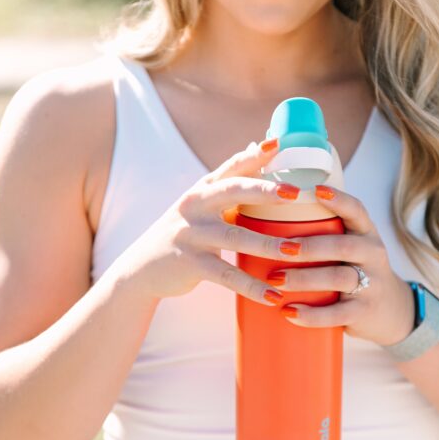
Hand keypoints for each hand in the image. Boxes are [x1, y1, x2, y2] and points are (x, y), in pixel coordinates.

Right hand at [113, 139, 310, 304]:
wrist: (142, 269)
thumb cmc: (184, 233)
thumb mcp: (201, 204)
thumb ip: (229, 182)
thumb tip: (254, 146)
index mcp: (204, 190)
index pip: (231, 167)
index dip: (253, 154)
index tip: (278, 143)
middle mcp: (196, 206)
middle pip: (233, 192)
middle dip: (265, 191)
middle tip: (295, 193)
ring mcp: (192, 234)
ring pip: (235, 236)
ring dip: (268, 244)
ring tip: (296, 250)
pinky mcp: (191, 264)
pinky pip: (227, 275)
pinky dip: (251, 286)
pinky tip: (274, 297)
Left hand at [270, 185, 415, 346]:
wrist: (391, 311)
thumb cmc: (355, 270)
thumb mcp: (351, 247)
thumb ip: (324, 232)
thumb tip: (268, 209)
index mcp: (366, 233)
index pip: (357, 211)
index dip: (339, 200)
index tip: (315, 190)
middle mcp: (373, 255)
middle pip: (343, 246)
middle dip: (309, 247)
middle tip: (279, 249)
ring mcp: (372, 284)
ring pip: (339, 278)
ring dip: (304, 279)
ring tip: (275, 280)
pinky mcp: (364, 311)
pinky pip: (337, 314)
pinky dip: (311, 315)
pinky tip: (289, 312)